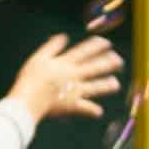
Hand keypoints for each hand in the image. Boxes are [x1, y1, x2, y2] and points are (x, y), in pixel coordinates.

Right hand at [5, 34, 123, 122]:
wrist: (29, 100)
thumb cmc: (30, 78)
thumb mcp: (38, 58)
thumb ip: (51, 47)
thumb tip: (63, 36)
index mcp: (65, 63)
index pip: (84, 52)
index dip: (96, 47)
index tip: (107, 43)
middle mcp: (73, 76)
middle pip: (94, 68)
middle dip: (108, 63)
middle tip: (119, 61)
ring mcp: (74, 91)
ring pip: (95, 87)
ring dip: (106, 85)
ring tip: (116, 84)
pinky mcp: (72, 105)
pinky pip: (85, 108)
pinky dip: (92, 110)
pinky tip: (99, 112)